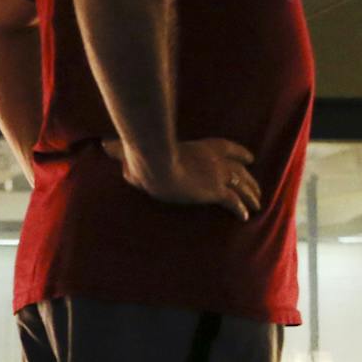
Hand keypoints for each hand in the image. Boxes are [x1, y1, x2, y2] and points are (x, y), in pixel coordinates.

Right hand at [101, 137, 259, 219]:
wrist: (156, 163)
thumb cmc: (145, 154)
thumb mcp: (137, 150)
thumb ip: (125, 150)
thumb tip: (103, 145)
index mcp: (203, 146)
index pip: (229, 148)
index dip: (241, 154)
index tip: (250, 158)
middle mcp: (216, 159)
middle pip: (241, 169)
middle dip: (251, 179)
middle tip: (257, 187)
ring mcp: (217, 175)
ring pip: (243, 186)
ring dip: (252, 194)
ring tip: (258, 203)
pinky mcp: (215, 192)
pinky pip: (233, 202)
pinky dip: (241, 208)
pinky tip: (246, 216)